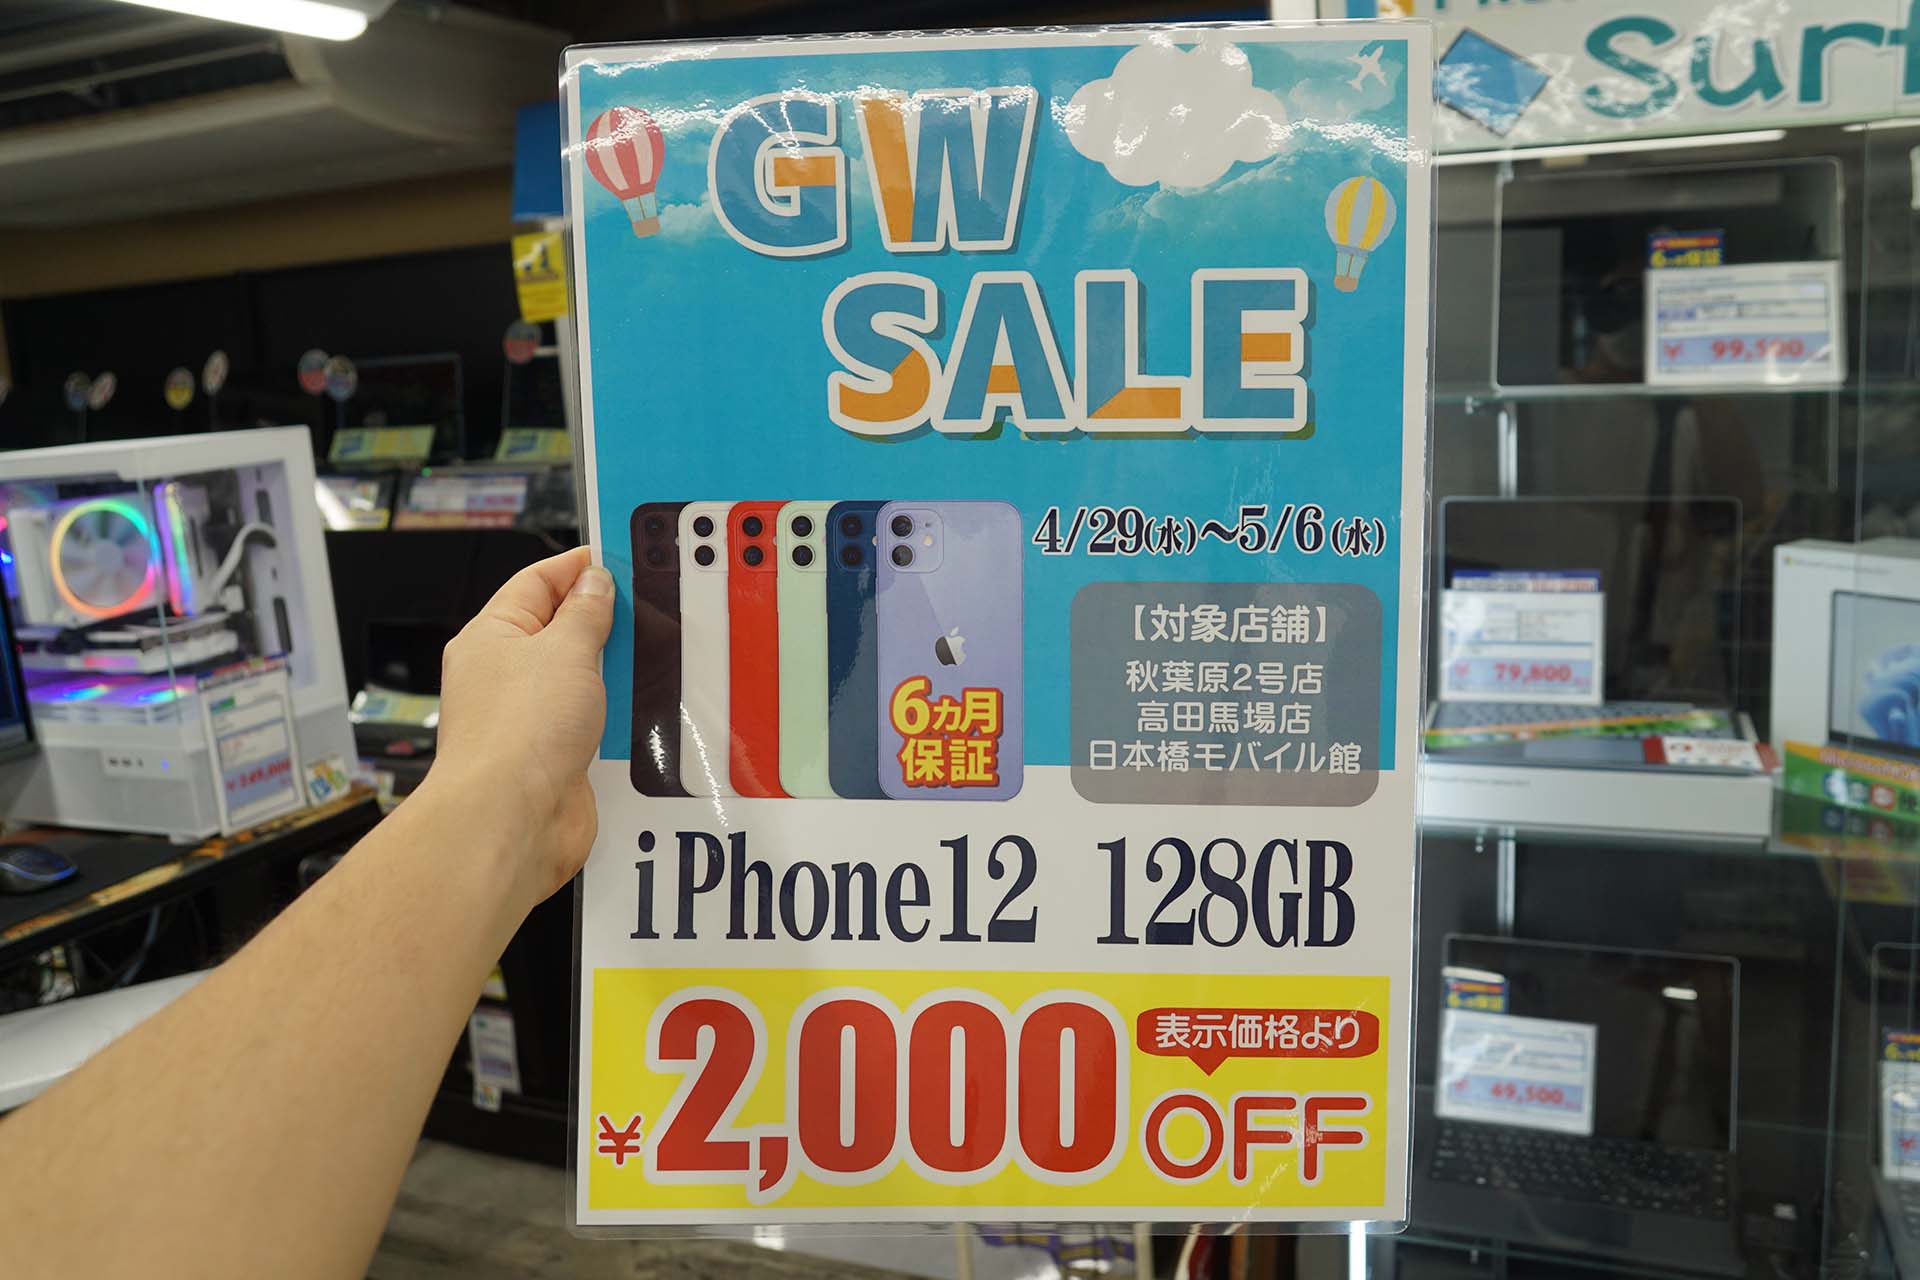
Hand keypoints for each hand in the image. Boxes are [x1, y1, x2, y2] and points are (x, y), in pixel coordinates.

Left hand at [428, 547, 613, 910]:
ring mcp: (529, 719)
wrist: (511, 820)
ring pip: (579, 680)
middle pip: (559, 632)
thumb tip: (595, 582)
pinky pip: (591, 723)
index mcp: (492, 637)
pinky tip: (644, 708)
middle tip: (648, 606)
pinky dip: (616, 715)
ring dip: (613, 673)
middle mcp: (504, 676)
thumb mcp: (566, 650)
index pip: (535, 583)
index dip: (576, 567)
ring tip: (654, 656)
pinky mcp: (554, 757)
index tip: (617, 558)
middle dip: (603, 621)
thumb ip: (587, 612)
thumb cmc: (519, 733)